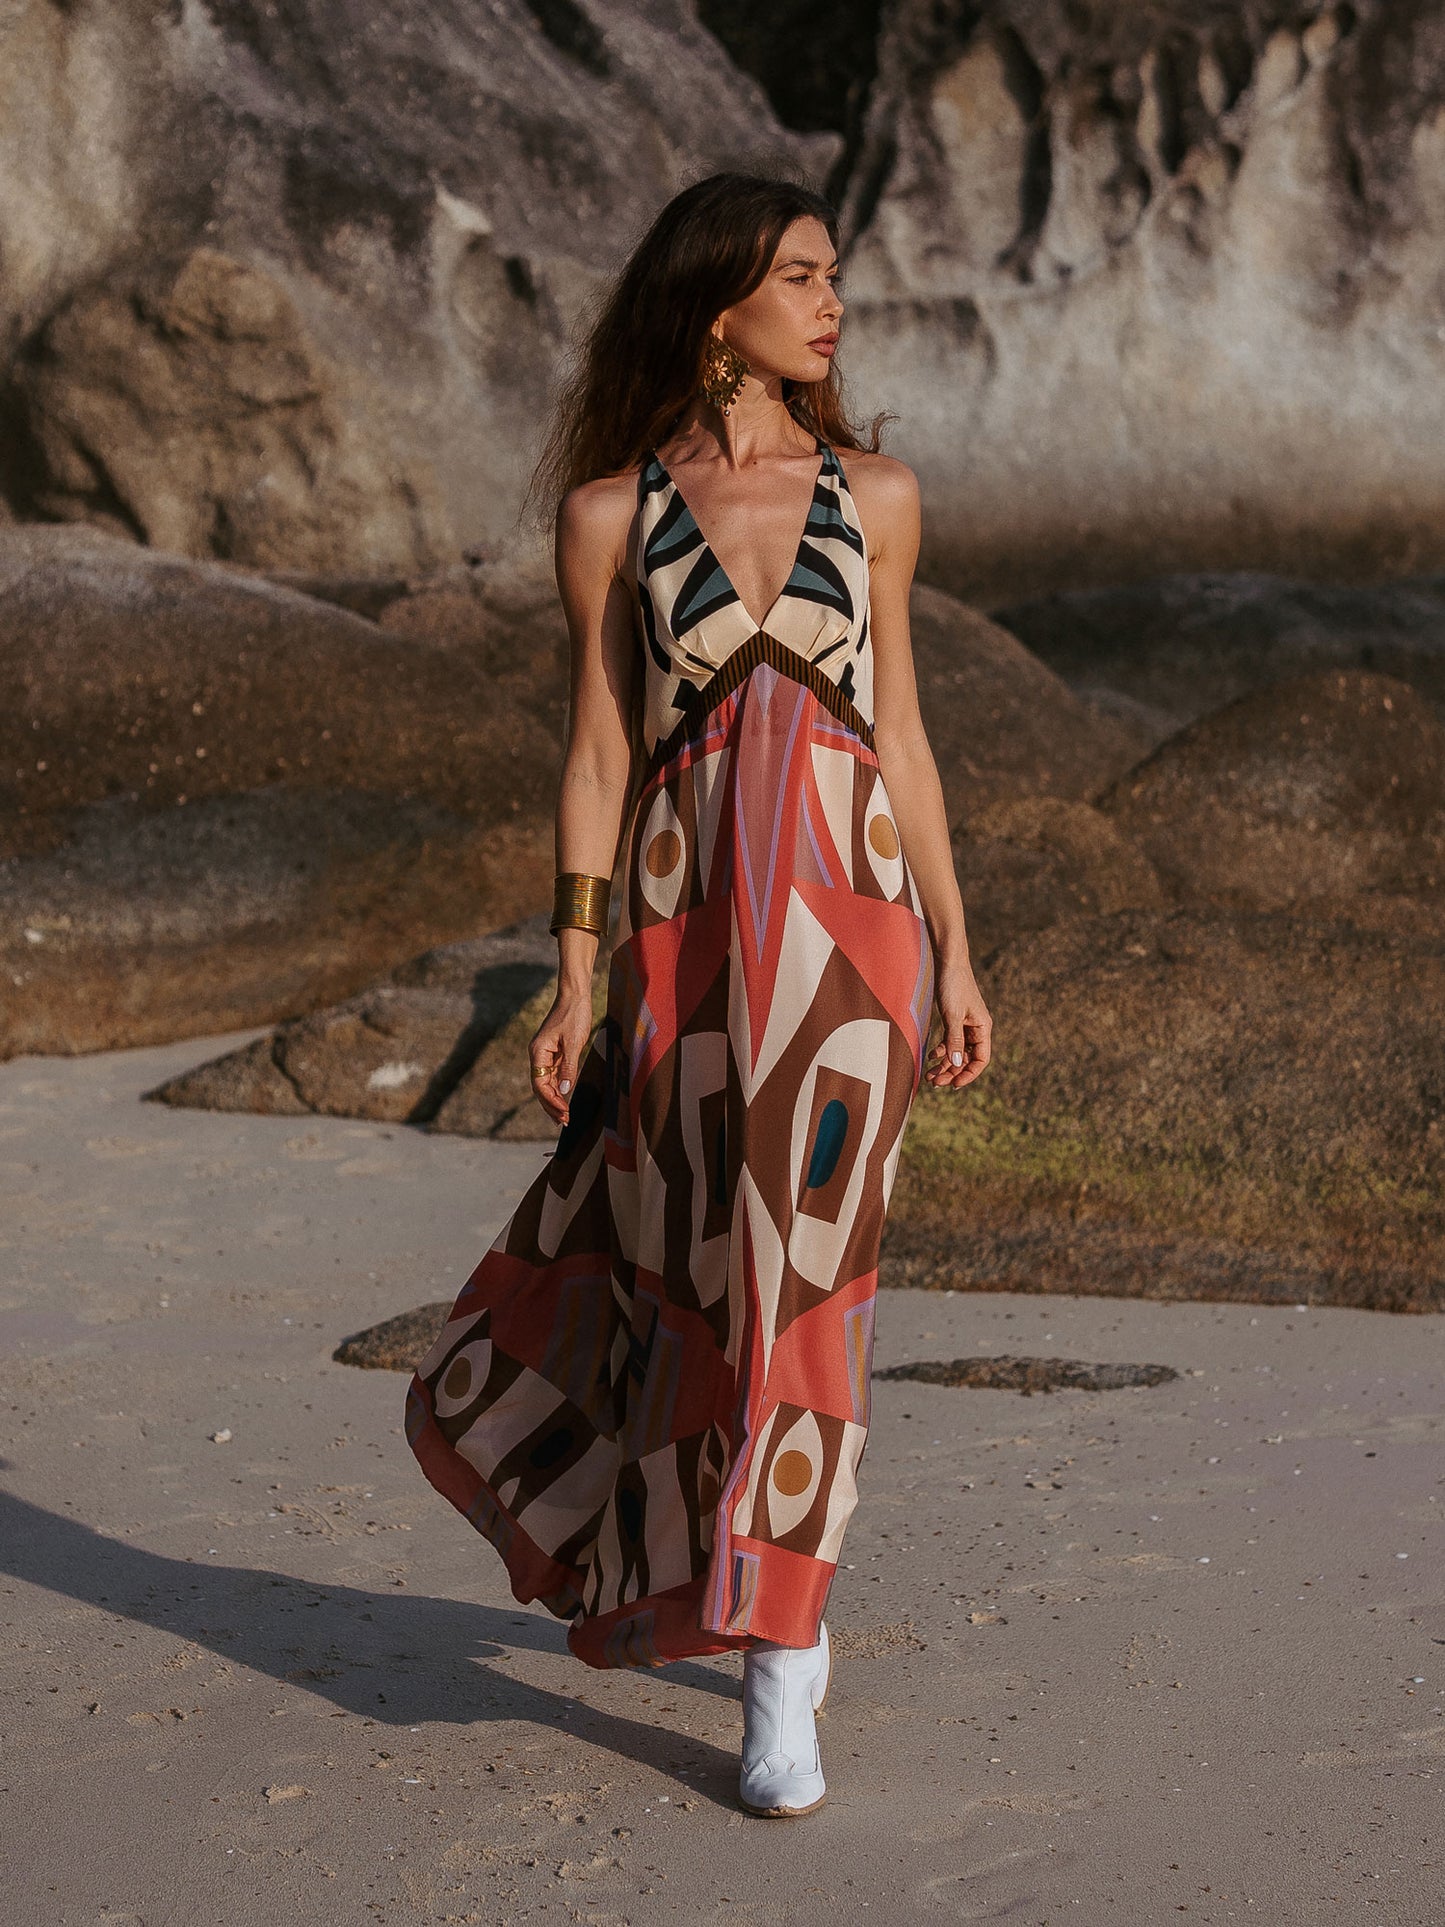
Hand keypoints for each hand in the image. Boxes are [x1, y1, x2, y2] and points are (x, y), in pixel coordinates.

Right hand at [528, 985, 594, 1126]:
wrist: (576, 995)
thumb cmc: (574, 1015)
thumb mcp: (574, 1041)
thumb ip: (568, 1067)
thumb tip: (564, 1091)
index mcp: (538, 1052)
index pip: (539, 1084)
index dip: (550, 1101)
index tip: (563, 1113)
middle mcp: (538, 1055)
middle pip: (540, 1087)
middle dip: (551, 1105)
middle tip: (565, 1122)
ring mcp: (546, 1054)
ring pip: (547, 1083)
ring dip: (554, 1100)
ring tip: (564, 1117)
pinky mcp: (556, 1053)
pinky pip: (554, 1076)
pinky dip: (559, 1089)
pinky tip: (564, 1100)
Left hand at [923, 960, 991, 1090]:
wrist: (947, 962)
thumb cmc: (953, 985)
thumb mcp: (952, 1015)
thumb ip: (954, 1040)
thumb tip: (956, 1065)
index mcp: (983, 1028)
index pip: (981, 1059)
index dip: (969, 1074)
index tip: (954, 1085)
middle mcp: (977, 1028)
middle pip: (967, 1058)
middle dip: (952, 1072)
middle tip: (935, 1083)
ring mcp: (965, 1024)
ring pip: (957, 1051)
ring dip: (945, 1064)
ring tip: (929, 1075)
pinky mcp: (955, 1019)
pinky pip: (950, 1041)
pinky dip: (941, 1050)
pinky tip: (930, 1056)